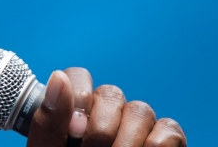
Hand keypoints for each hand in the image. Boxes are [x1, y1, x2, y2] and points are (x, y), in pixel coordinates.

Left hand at [26, 68, 185, 146]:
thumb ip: (49, 122)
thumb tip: (58, 77)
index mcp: (73, 114)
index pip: (77, 77)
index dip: (79, 93)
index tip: (73, 130)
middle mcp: (106, 115)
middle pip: (112, 93)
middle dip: (100, 127)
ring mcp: (137, 129)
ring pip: (140, 110)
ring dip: (125, 140)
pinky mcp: (166, 145)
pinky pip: (168, 129)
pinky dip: (155, 146)